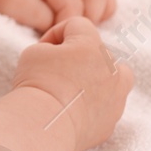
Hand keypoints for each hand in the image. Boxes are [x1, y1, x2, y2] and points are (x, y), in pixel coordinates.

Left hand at [0, 0, 116, 30]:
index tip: (48, 38)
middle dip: (88, 16)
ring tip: (78, 27)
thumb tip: (65, 25)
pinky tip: (83, 20)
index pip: (72, 4)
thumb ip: (39, 15)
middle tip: (69, 34)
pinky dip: (99, 6)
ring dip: (98, 10)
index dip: (64, 26)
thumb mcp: (8, 5)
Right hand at [13, 16, 132, 150]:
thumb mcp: (33, 51)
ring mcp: (117, 98)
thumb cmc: (37, 84)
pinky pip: (105, 107)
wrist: (43, 125)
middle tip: (54, 72)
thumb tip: (61, 55)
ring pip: (112, 80)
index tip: (42, 51)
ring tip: (69, 91)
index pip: (77, 25)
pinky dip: (91, 106)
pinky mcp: (112, 121)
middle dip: (78, 58)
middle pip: (97, 53)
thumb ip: (51, 46)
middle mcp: (113, 69)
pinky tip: (69, 111)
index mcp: (94, 46)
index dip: (55, 35)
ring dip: (94, 80)